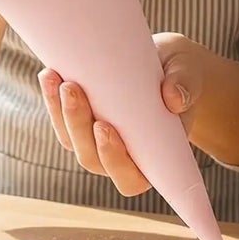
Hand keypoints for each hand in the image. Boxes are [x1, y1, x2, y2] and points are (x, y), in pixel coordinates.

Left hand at [37, 33, 214, 196]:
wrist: (167, 61)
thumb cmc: (182, 74)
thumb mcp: (188, 73)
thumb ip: (186, 86)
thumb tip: (174, 97)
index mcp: (154, 159)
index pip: (130, 178)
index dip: (114, 160)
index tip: (105, 128)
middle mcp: (121, 158)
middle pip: (91, 157)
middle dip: (78, 125)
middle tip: (74, 89)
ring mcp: (97, 142)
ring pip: (71, 140)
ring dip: (60, 112)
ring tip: (58, 78)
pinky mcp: (82, 122)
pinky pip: (61, 120)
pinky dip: (53, 99)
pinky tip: (50, 74)